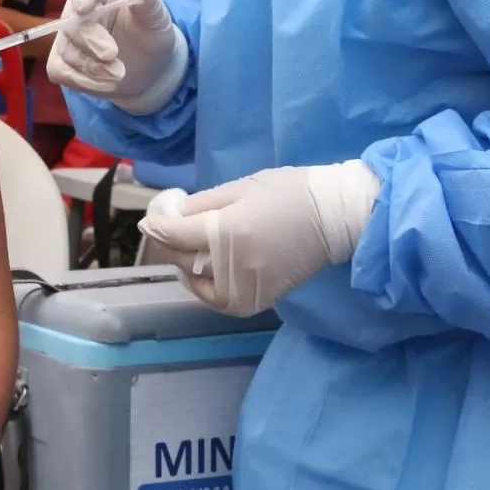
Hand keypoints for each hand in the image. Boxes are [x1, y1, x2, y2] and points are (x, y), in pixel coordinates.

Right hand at [46, 0, 187, 113]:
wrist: (148, 68)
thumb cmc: (150, 35)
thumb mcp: (156, 19)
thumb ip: (148, 1)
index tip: (84, 8)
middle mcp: (78, 12)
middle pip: (71, 24)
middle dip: (91, 42)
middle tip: (112, 55)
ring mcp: (68, 38)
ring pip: (66, 52)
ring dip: (93, 67)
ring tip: (118, 74)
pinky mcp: (62, 62)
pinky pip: (60, 71)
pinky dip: (82, 81)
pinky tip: (105, 84)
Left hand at [138, 161, 380, 315]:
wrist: (334, 218)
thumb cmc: (287, 193)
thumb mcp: (238, 188)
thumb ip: (198, 205)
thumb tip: (164, 218)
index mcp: (228, 233)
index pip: (173, 235)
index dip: (156, 223)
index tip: (155, 214)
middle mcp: (233, 268)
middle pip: (181, 259)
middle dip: (170, 241)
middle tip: (177, 223)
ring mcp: (245, 289)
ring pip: (195, 283)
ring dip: (186, 264)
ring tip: (193, 245)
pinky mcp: (257, 301)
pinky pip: (217, 299)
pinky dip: (205, 286)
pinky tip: (208, 269)